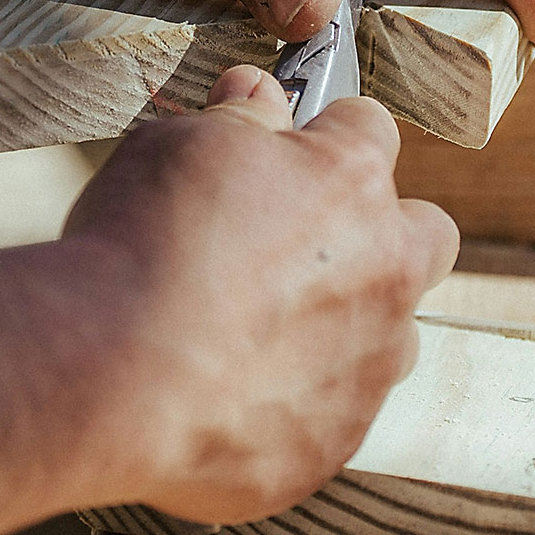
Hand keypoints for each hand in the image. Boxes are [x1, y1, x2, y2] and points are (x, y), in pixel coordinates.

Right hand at [42, 65, 457, 525]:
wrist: (108, 373)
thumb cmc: (141, 242)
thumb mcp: (180, 145)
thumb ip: (238, 118)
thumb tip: (257, 91)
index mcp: (352, 181)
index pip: (370, 128)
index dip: (327, 134)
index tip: (291, 149)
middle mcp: (385, 270)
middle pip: (427, 235)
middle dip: (383, 232)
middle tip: (301, 244)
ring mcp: (368, 365)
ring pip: (391, 336)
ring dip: (346, 328)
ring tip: (257, 333)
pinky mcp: (332, 443)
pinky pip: (331, 415)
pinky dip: (292, 404)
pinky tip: (224, 397)